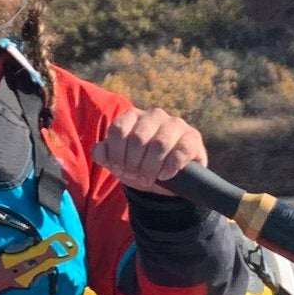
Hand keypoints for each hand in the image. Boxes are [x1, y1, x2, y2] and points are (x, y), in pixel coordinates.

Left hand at [93, 103, 207, 195]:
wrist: (166, 179)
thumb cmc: (139, 165)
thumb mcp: (118, 162)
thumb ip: (104, 154)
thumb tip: (100, 151)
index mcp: (132, 116)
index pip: (118, 129)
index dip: (116, 154)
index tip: (119, 170)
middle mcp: (154, 115)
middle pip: (138, 138)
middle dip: (134, 164)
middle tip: (135, 177)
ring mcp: (175, 124)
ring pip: (160, 143)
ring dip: (151, 167)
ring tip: (148, 179)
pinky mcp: (193, 137)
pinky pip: (182, 149)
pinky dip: (171, 166)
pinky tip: (165, 175)